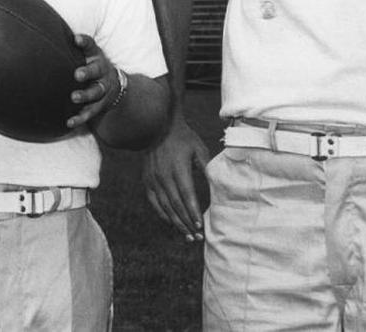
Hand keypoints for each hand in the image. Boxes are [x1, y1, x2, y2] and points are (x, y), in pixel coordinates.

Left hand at [64, 34, 119, 129]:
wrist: (113, 87)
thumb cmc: (89, 66)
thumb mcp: (86, 55)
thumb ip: (68, 47)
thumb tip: (41, 33)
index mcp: (95, 56)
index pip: (91, 46)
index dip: (84, 42)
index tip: (76, 39)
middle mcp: (102, 72)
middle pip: (96, 70)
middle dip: (88, 72)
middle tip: (77, 74)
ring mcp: (102, 89)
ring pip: (96, 92)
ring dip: (85, 95)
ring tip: (74, 97)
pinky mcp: (100, 105)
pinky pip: (90, 112)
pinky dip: (80, 117)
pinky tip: (69, 122)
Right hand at [142, 117, 210, 241]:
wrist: (157, 127)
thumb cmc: (183, 138)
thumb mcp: (198, 149)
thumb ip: (207, 168)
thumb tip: (218, 185)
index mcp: (178, 168)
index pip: (187, 195)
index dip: (193, 212)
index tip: (200, 225)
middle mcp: (164, 176)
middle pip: (176, 205)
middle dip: (187, 223)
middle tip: (197, 237)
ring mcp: (153, 179)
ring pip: (165, 206)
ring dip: (176, 223)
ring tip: (187, 235)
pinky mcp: (147, 180)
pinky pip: (154, 202)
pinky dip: (162, 214)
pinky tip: (171, 223)